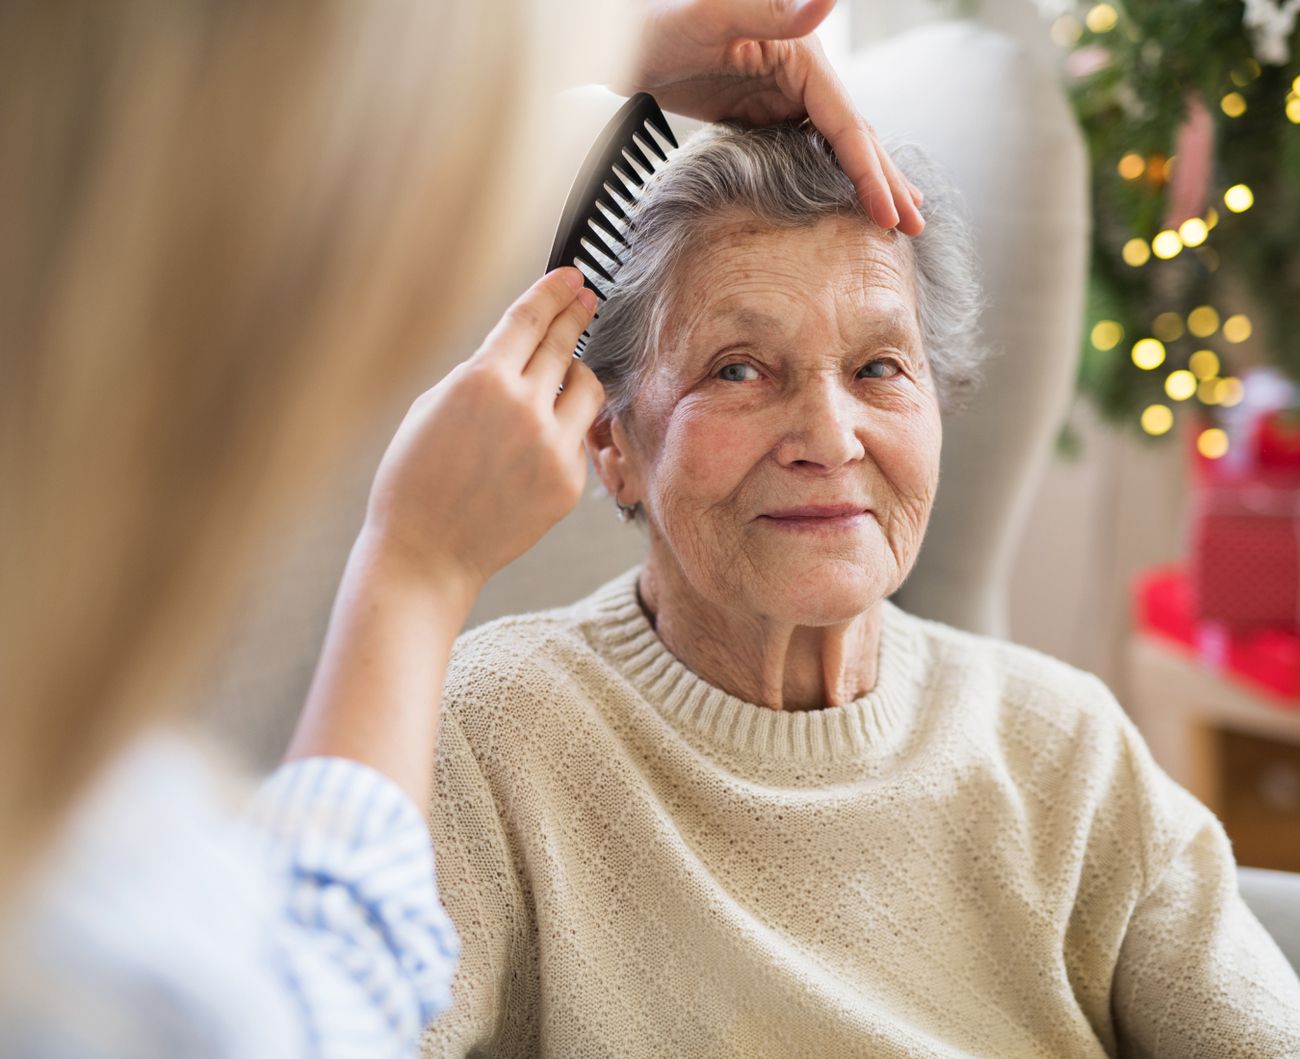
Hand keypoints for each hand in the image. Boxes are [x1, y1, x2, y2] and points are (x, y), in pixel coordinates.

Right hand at [363, 267, 604, 595]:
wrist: (426, 552)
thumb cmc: (415, 482)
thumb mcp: (431, 407)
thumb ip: (478, 375)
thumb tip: (515, 354)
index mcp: (481, 381)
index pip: (529, 319)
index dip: (554, 292)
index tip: (571, 278)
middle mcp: (524, 408)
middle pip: (564, 344)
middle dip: (576, 315)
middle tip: (587, 299)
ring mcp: (552, 447)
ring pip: (588, 388)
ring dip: (578, 373)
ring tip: (566, 374)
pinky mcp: (569, 481)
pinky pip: (578, 437)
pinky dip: (564, 429)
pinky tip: (538, 440)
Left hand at [623, 0, 923, 234]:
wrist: (623, 35)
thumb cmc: (660, 18)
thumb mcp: (713, 13)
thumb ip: (772, 9)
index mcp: (803, 56)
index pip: (847, 125)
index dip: (870, 172)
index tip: (890, 214)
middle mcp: (802, 74)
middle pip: (854, 136)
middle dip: (885, 182)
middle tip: (916, 226)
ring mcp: (784, 94)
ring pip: (837, 145)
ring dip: (867, 180)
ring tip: (897, 214)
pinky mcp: (762, 111)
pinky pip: (807, 149)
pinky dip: (832, 174)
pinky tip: (844, 195)